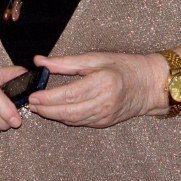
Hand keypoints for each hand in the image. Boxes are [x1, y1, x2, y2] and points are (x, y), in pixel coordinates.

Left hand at [26, 53, 165, 127]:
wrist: (149, 84)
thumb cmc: (124, 66)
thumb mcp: (95, 58)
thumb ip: (66, 62)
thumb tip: (41, 61)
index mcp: (102, 82)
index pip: (68, 94)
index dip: (48, 97)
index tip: (33, 95)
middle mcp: (104, 102)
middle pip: (68, 111)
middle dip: (46, 109)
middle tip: (30, 104)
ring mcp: (105, 115)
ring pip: (72, 120)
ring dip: (53, 115)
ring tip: (38, 107)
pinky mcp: (105, 122)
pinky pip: (80, 122)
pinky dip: (66, 118)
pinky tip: (55, 112)